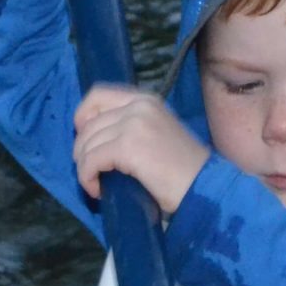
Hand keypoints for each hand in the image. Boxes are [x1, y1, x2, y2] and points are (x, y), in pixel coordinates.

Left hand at [71, 85, 210, 214]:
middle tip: (91, 172)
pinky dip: (87, 178)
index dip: (83, 116)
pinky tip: (98, 191)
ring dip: (85, 167)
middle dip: (82, 150)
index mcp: (146, 100)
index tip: (84, 140)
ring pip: (87, 143)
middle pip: (88, 122)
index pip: (98, 95)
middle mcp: (138, 105)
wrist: (203, 187)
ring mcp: (133, 123)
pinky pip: (91, 160)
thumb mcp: (156, 135)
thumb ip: (130, 127)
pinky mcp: (128, 146)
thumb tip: (93, 138)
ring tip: (97, 184)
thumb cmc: (183, 171)